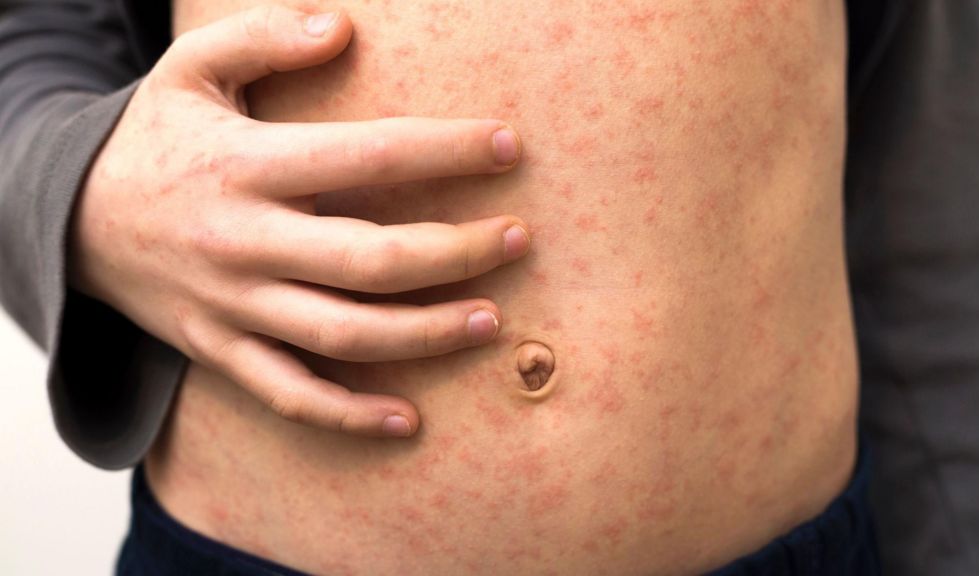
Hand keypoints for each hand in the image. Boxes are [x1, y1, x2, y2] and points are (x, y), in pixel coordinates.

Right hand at [69, 6, 529, 437]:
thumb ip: (262, 36)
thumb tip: (343, 28)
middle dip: (456, 252)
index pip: (368, 156)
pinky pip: (291, 394)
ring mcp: (232, 305)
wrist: (67, 219)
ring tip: (492, 320)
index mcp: (246, 165)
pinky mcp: (221, 350)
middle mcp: (244, 242)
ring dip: (425, 334)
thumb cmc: (151, 140)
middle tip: (517, 240)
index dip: (446, 152)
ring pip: (343, 334)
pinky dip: (349, 414)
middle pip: (370, 260)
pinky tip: (407, 419)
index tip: (507, 145)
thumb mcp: (189, 69)